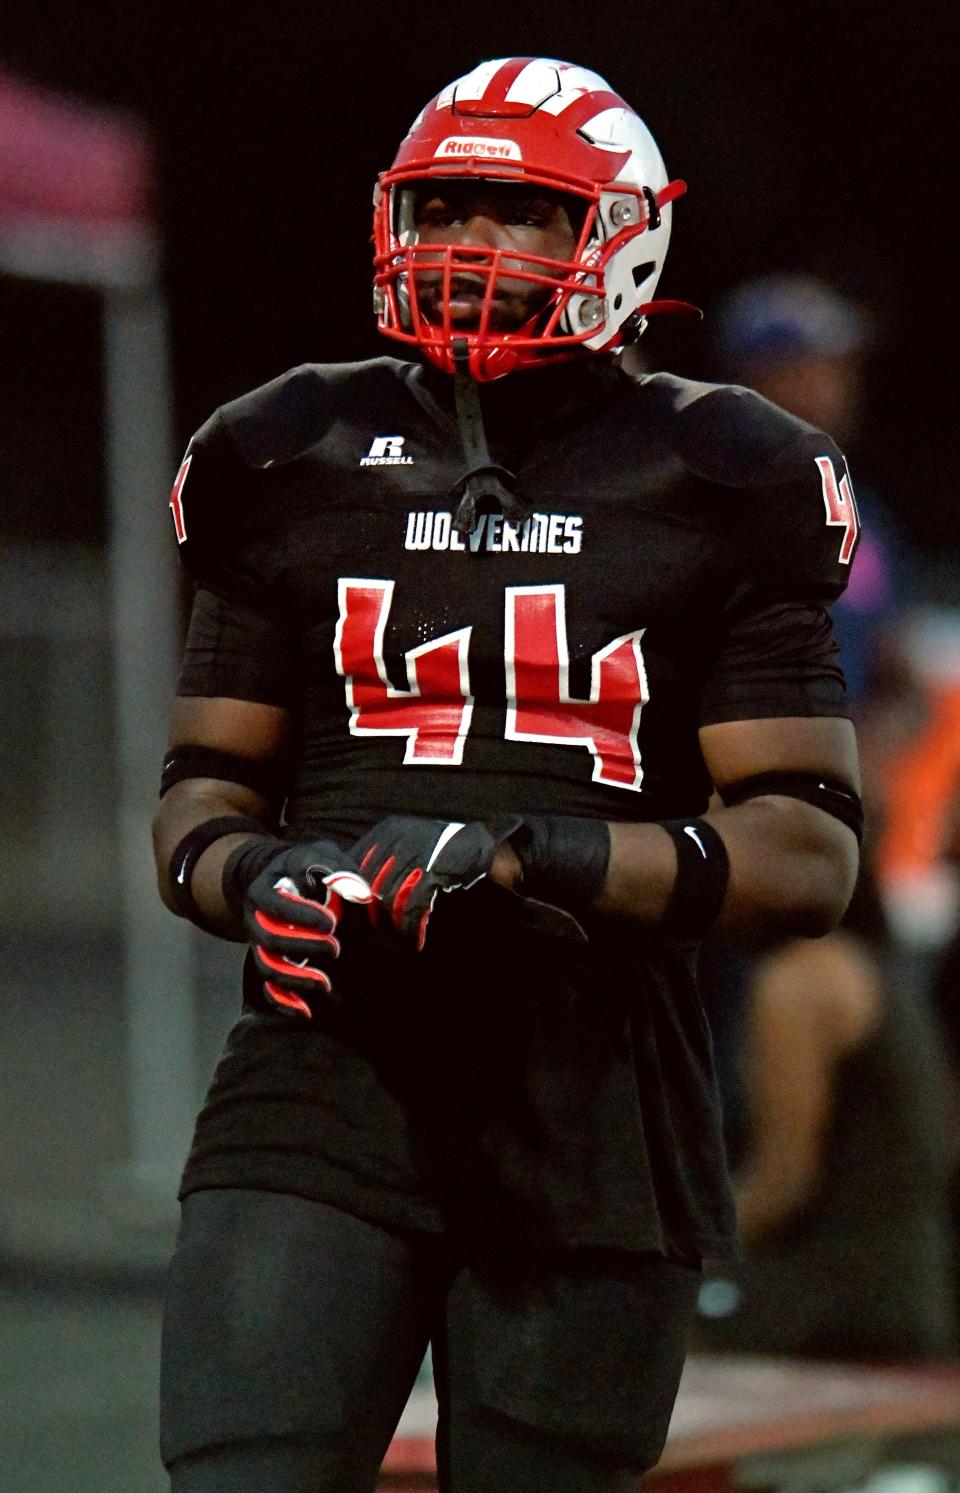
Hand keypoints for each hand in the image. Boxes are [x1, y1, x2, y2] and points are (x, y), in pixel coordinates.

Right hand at [244, 843, 372, 1016]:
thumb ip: (339, 870)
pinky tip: (307, 1012)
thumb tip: (360, 894)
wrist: (283, 879)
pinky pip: (270, 989)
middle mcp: (257, 920)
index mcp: (266, 889)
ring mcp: (260, 945)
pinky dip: (285, 1002)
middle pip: (269, 941)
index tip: (331, 922)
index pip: (275, 904)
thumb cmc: (307, 867)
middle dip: (302, 947)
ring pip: (267, 969)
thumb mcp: (320, 855)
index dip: (300, 916)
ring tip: (325, 984)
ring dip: (295, 979)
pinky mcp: (270, 964)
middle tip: (335, 948)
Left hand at [351, 815, 521, 949]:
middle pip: (368, 886)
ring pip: (388, 900)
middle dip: (370, 916)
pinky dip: (411, 927)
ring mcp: (418, 852)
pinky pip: (413, 906)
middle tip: (377, 936)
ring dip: (391, 926)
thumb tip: (352, 894)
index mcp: (388, 830)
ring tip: (398, 940)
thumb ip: (382, 866)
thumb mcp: (409, 849)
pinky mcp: (437, 869)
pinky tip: (415, 939)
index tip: (355, 918)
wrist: (490, 848)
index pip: (353, 866)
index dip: (350, 895)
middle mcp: (399, 837)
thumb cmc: (445, 854)